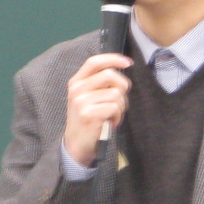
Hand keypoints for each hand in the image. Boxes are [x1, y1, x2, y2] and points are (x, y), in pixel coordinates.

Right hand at [63, 52, 132, 169]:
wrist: (76, 144)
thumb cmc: (87, 119)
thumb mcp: (86, 97)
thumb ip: (98, 83)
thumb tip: (120, 69)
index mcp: (76, 81)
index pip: (94, 61)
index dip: (113, 58)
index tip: (127, 62)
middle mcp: (77, 89)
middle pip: (110, 75)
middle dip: (122, 87)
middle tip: (120, 100)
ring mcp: (82, 102)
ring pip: (116, 94)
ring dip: (121, 106)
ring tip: (112, 115)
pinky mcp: (89, 114)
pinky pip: (115, 108)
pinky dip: (118, 117)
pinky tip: (110, 122)